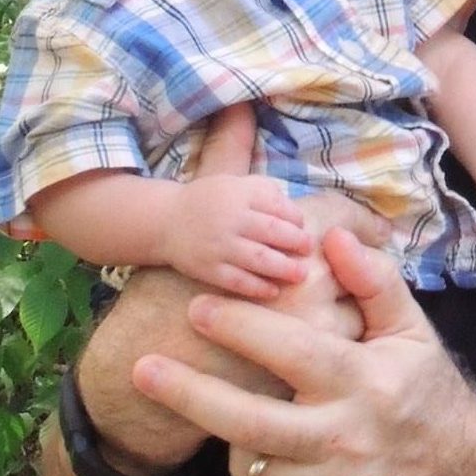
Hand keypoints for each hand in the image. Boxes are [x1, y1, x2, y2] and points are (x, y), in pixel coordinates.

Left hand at [132, 228, 475, 475]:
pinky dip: (254, 470)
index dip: (242, 328)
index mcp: (365, 382)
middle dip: (188, 393)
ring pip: (249, 462)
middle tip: (142, 367)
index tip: (198, 307)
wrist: (458, 475)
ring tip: (228, 405)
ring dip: (229, 430)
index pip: (292, 351)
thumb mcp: (413, 330)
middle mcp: (343, 438)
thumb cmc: (427, 389)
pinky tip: (266, 447)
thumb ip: (373, 282)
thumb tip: (332, 238)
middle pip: (249, 420)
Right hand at [161, 173, 311, 298]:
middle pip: (271, 231)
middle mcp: (231, 219)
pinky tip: (273, 291)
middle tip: (308, 250)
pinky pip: (236, 281)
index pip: (277, 206)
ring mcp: (219, 246)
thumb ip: (265, 191)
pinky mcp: (208, 269)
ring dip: (283, 268)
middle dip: (296, 242)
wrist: (166, 221)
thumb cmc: (211, 201)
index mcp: (240, 194)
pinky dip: (256, 287)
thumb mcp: (237, 184)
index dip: (295, 219)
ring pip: (258, 259)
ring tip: (300, 274)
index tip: (303, 228)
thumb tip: (296, 211)